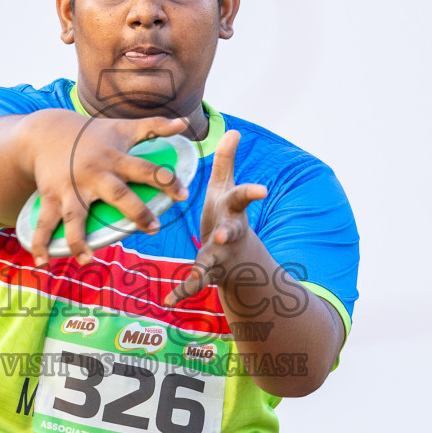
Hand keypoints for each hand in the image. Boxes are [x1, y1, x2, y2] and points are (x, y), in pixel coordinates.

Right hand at [25, 113, 190, 266]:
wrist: (45, 132)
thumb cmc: (92, 134)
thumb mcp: (122, 127)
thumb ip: (154, 126)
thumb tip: (184, 122)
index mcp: (114, 159)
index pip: (145, 169)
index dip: (166, 180)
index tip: (183, 195)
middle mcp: (93, 174)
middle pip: (116, 194)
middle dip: (136, 212)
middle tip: (154, 229)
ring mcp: (69, 188)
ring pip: (74, 216)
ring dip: (78, 239)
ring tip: (87, 260)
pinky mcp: (50, 198)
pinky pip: (45, 224)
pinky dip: (40, 243)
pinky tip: (42, 262)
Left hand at [164, 130, 267, 305]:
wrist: (240, 259)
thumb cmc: (228, 215)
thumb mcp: (227, 189)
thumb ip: (228, 161)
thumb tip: (233, 130)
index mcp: (232, 211)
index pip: (243, 199)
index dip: (253, 193)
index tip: (263, 190)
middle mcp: (229, 234)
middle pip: (231, 233)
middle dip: (228, 234)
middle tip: (222, 235)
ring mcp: (219, 256)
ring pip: (211, 263)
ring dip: (203, 269)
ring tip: (197, 276)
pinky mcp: (207, 273)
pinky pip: (194, 283)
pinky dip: (182, 292)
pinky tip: (168, 302)